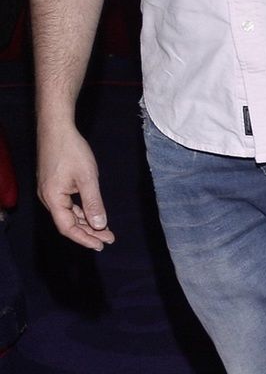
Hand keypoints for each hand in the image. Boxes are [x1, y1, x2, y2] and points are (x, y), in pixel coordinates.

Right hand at [37, 123, 115, 250]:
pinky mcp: (53, 185)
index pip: (67, 228)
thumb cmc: (71, 150)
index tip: (101, 245)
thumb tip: (100, 225)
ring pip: (68, 214)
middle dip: (89, 232)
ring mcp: (49, 191)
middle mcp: (47, 198)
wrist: (57, 128)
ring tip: (105, 229)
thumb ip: (93, 203)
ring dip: (86, 222)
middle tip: (109, 238)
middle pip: (68, 223)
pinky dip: (81, 211)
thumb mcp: (87, 178)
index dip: (85, 239)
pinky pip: (67, 204)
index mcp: (52, 198)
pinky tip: (93, 214)